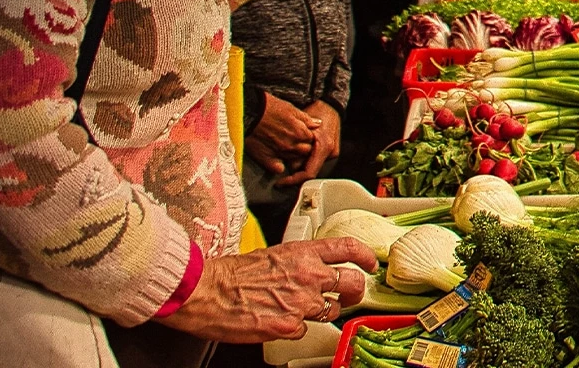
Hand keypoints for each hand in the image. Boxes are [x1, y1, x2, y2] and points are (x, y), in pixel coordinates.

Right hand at [162, 238, 374, 342]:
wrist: (206, 291)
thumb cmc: (230, 274)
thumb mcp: (271, 256)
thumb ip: (297, 262)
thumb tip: (308, 270)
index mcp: (303, 253)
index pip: (348, 248)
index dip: (366, 256)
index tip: (371, 263)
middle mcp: (308, 275)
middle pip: (353, 283)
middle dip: (355, 291)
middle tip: (348, 294)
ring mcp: (301, 302)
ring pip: (332, 310)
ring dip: (323, 312)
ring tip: (302, 310)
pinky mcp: (289, 326)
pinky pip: (304, 330)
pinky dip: (295, 328)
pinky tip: (278, 321)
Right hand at [246, 95, 318, 176]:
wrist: (248, 112)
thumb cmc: (268, 107)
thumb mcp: (291, 108)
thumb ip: (306, 119)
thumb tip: (317, 124)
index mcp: (300, 132)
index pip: (313, 140)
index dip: (309, 137)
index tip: (305, 135)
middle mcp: (292, 145)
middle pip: (306, 152)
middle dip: (304, 147)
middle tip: (296, 142)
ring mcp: (279, 153)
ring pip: (294, 160)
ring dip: (293, 155)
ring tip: (286, 148)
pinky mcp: (266, 158)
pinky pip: (277, 168)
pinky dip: (279, 166)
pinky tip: (277, 161)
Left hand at [277, 101, 340, 186]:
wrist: (331, 105)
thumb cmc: (317, 111)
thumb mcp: (302, 127)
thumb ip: (296, 147)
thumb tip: (287, 164)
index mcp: (324, 147)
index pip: (309, 173)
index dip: (293, 180)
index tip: (281, 182)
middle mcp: (330, 152)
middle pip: (309, 170)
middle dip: (295, 169)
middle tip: (283, 162)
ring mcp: (332, 153)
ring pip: (311, 166)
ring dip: (300, 163)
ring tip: (292, 152)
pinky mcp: (330, 151)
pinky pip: (315, 160)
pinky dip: (306, 158)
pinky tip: (301, 150)